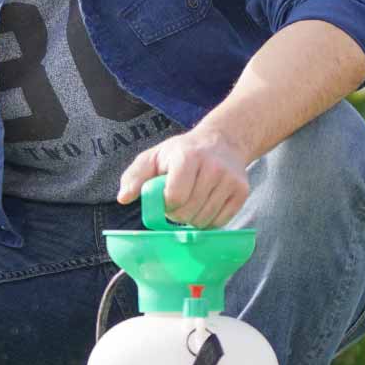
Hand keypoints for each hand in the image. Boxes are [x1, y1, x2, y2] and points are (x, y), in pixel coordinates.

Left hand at [117, 127, 250, 227]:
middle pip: (188, 212)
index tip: (165, 196)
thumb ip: (135, 176)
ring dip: (192, 218)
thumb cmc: (182, 152)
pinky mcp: (242, 192)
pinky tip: (206, 205)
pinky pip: (221, 222)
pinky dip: (209, 221)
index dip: (166, 204)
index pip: (174, 197)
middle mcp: (213, 167)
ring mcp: (230, 180)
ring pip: (204, 220)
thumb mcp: (155, 156)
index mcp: (188, 156)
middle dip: (177, 213)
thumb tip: (123, 198)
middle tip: (178, 201)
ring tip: (192, 201)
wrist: (223, 141)